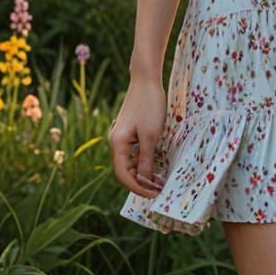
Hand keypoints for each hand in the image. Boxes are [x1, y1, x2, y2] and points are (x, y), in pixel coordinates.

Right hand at [108, 78, 167, 198]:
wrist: (147, 79)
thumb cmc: (149, 106)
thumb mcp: (150, 136)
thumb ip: (145, 160)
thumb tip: (143, 181)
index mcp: (117, 144)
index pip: (123, 175)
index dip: (138, 188)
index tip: (154, 195)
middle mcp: (116, 141)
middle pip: (125, 170)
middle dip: (140, 182)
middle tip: (158, 189)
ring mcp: (122, 135)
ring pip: (129, 161)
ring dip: (142, 172)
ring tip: (159, 179)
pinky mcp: (129, 130)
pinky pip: (133, 151)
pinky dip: (143, 160)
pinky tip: (155, 162)